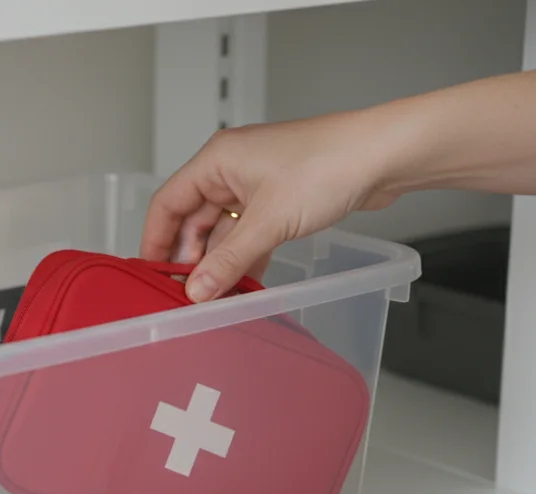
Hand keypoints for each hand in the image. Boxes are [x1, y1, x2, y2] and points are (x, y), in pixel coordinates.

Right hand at [139, 111, 407, 301]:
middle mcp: (231, 168)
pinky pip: (251, 232)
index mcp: (217, 160)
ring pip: (224, 229)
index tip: (152, 274)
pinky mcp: (281, 198)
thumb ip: (229, 260)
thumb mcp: (269, 222)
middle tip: (191, 294)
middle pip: (194, 220)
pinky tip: (247, 283)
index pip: (168, 203)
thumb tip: (198, 290)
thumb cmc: (329, 164)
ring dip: (222, 261)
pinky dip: (246, 256)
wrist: (383, 155)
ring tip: (219, 296)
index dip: (156, 241)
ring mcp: (257, 183)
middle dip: (192, 258)